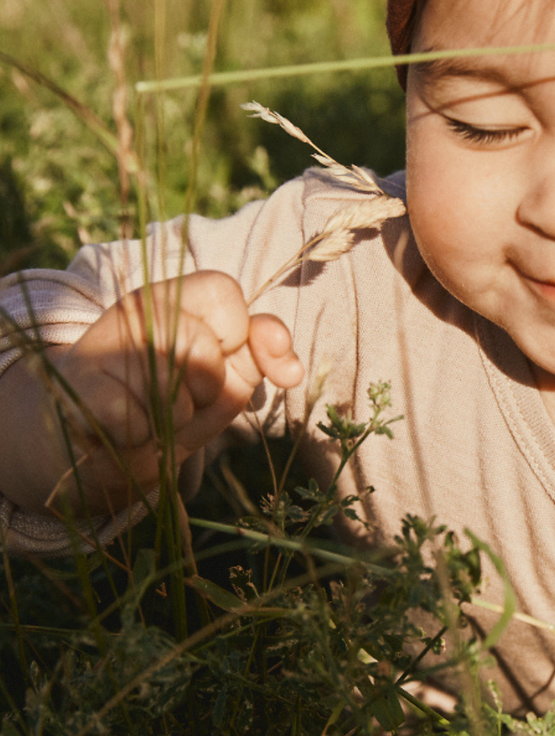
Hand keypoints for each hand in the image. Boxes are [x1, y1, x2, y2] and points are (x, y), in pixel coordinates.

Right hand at [7, 271, 302, 513]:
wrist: (97, 443)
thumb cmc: (171, 402)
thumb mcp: (227, 375)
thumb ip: (263, 352)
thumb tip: (292, 368)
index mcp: (173, 298)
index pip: (225, 292)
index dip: (242, 334)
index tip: (230, 356)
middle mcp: (135, 312)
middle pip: (201, 349)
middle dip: (208, 387)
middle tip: (182, 395)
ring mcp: (103, 348)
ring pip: (172, 393)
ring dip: (175, 418)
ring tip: (153, 413)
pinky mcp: (82, 392)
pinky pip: (137, 422)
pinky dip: (142, 437)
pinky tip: (127, 429)